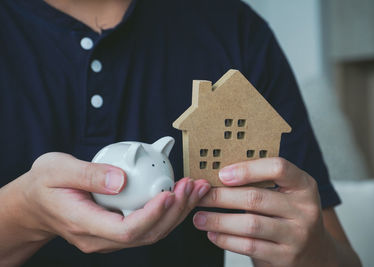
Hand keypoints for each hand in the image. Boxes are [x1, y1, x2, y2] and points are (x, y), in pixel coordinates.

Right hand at [12, 152, 210, 253]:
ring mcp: (109, 237)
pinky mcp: (117, 230)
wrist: (35, 204)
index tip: (169, 193)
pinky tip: (181, 194)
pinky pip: (148, 226)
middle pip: (146, 235)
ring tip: (195, 189)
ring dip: (177, 212)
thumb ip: (88, 175)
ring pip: (152, 233)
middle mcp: (99, 238)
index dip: (152, 215)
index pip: (126, 230)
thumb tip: (121, 180)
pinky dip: (169, 211)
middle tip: (191, 186)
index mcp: (84, 224)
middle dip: (175, 212)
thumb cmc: (44, 186)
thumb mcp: (57, 169)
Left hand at [193, 158, 334, 266]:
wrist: (314, 253)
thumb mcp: (288, 195)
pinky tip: (213, 234)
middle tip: (200, 196)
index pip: (278, 168)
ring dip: (218, 220)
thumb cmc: (291, 216)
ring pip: (249, 224)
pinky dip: (226, 239)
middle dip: (221, 196)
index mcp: (304, 185)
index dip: (248, 169)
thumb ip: (263, 183)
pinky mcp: (285, 256)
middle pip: (256, 198)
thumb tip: (221, 175)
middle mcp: (305, 209)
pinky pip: (249, 246)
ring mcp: (297, 235)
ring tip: (199, 217)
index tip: (222, 174)